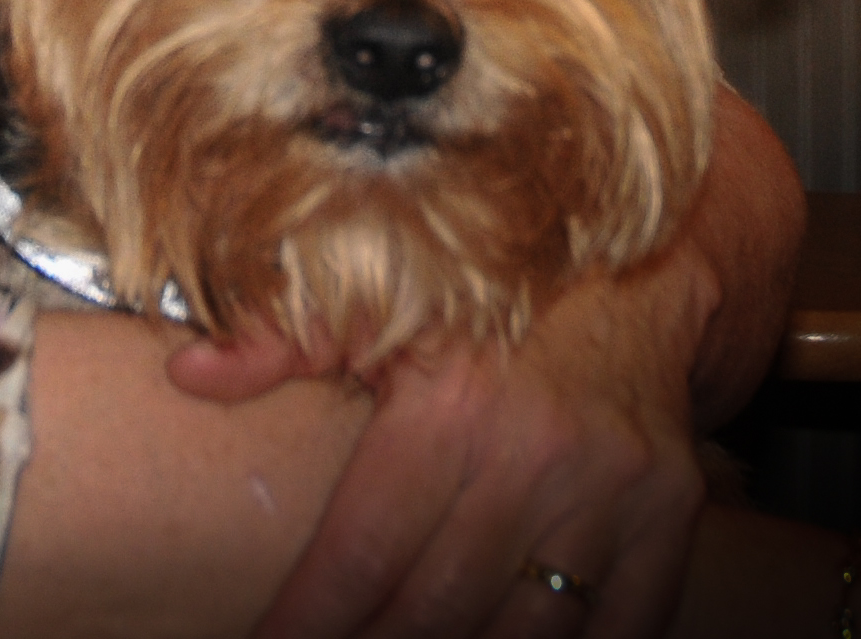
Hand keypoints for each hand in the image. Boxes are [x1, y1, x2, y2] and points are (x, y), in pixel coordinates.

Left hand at [166, 247, 714, 638]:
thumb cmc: (483, 290)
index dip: (309, 620)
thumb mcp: (379, 295)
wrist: (627, 259)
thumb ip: (283, 340)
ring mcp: (609, 491)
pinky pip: (626, 622)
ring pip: (529, 630)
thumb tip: (191, 374)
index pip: (362, 554)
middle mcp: (530, 454)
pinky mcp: (670, 513)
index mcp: (446, 407)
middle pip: (438, 607)